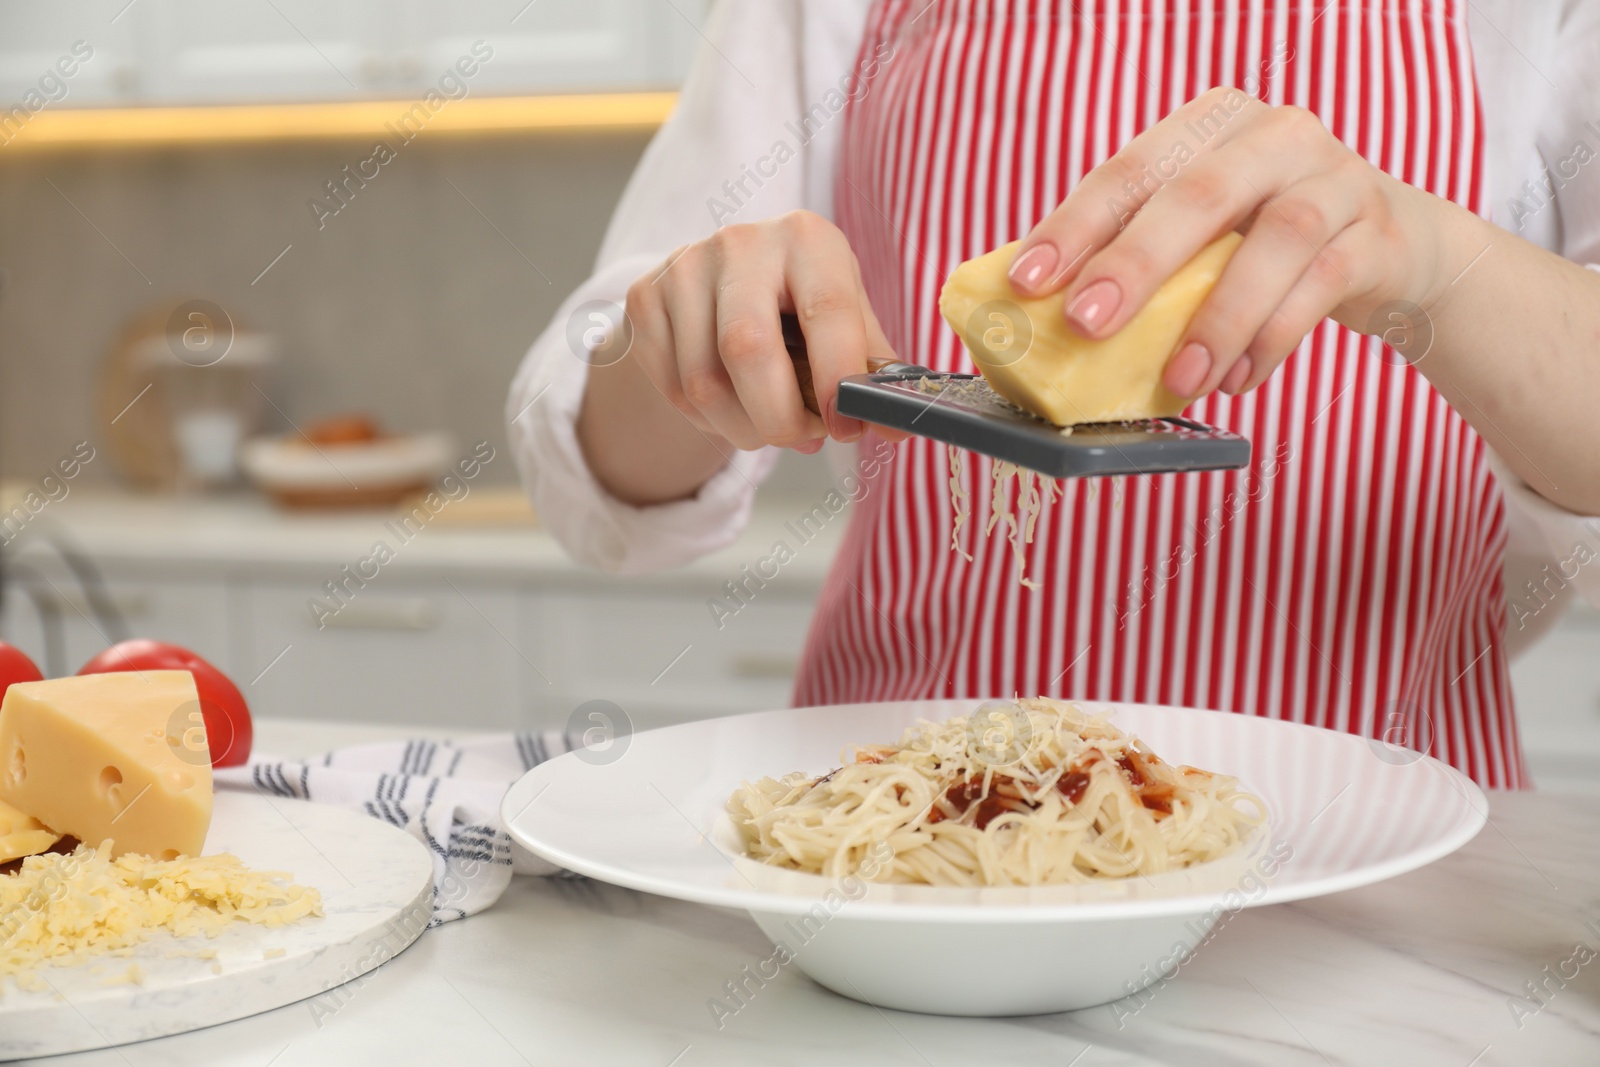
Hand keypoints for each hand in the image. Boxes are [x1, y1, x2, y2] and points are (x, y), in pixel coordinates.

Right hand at [623, 210, 902, 452]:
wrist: (724, 277)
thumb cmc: (801, 300)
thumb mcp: (846, 315)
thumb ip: (872, 368)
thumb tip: (897, 426)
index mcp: (807, 238)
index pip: (826, 311)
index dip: (837, 379)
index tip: (845, 426)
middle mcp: (741, 242)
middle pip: (747, 349)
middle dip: (778, 417)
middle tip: (803, 440)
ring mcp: (683, 267)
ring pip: (703, 383)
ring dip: (743, 429)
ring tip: (770, 427)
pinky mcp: (645, 298)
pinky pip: (672, 389)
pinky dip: (708, 421)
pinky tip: (732, 409)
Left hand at [1006, 87, 1456, 398]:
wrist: (1392, 243)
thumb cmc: (1262, 238)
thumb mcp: (1203, 227)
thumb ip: (1139, 249)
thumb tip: (1044, 315)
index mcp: (1210, 124)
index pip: (1131, 169)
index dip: (1075, 224)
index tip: (1027, 281)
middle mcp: (1274, 136)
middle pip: (1200, 195)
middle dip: (1136, 263)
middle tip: (1086, 327)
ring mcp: (1336, 179)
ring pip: (1277, 242)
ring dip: (1218, 320)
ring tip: (1179, 382)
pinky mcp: (1377, 235)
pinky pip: (1322, 288)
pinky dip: (1272, 340)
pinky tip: (1236, 381)